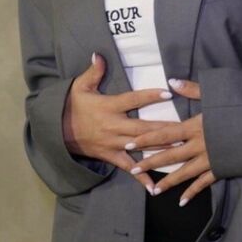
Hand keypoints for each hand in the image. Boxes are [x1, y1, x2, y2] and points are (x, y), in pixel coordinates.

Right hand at [62, 53, 180, 194]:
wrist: (57, 131)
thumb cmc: (72, 106)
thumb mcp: (80, 86)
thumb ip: (94, 71)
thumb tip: (99, 54)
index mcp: (109, 106)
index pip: (132, 99)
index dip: (149, 96)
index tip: (167, 94)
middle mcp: (113, 126)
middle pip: (142, 128)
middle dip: (163, 129)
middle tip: (183, 129)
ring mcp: (113, 144)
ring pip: (140, 148)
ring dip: (159, 150)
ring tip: (178, 152)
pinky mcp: (111, 156)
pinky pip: (128, 168)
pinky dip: (141, 178)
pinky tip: (155, 187)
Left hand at [124, 77, 217, 205]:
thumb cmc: (241, 107)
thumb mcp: (216, 94)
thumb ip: (192, 89)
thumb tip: (171, 81)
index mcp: (195, 126)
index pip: (165, 134)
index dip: (146, 139)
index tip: (129, 144)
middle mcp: (199, 145)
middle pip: (170, 156)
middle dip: (150, 163)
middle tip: (132, 169)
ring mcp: (210, 159)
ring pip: (184, 173)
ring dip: (168, 182)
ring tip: (153, 191)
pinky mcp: (222, 168)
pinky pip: (204, 182)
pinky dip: (193, 191)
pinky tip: (183, 201)